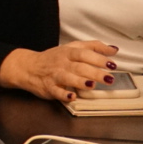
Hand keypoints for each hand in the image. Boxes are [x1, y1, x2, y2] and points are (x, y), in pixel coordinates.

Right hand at [0, 42, 120, 100]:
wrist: (29, 67)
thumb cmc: (55, 58)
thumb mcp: (72, 48)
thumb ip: (93, 47)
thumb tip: (113, 49)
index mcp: (68, 53)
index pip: (84, 53)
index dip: (98, 58)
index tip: (112, 64)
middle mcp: (62, 63)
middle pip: (79, 67)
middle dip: (94, 73)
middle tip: (109, 79)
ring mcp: (54, 75)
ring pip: (67, 78)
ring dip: (79, 82)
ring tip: (91, 85)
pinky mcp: (49, 87)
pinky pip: (56, 91)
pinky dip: (64, 95)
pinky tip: (72, 96)